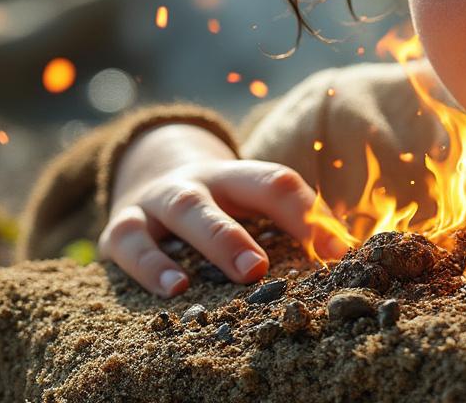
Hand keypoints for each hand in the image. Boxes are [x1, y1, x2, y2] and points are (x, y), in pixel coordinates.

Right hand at [98, 128, 345, 299]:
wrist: (147, 176)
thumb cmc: (217, 205)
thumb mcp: (247, 205)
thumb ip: (288, 225)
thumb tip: (346, 254)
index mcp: (237, 177)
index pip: (277, 183)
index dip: (311, 215)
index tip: (342, 252)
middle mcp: (198, 182)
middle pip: (227, 191)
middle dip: (250, 227)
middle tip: (264, 267)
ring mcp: (156, 201)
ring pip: (184, 209)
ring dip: (213, 239)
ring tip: (237, 272)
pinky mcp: (119, 227)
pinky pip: (129, 242)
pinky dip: (150, 264)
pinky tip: (174, 289)